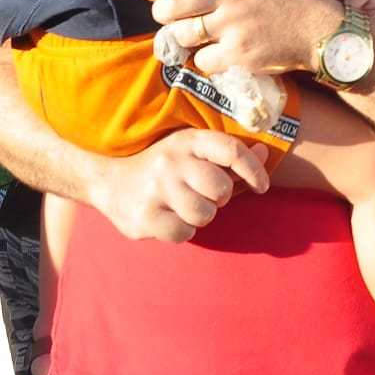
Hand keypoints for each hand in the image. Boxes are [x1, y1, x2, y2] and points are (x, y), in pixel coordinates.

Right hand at [90, 129, 269, 241]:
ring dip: (199, 216)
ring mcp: (156, 189)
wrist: (108, 182)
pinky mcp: (145, 216)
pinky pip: (184, 233)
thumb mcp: (191, 154)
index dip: (254, 169)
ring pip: (205, 215)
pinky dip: (181, 231)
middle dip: (218, 199)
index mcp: (186, 140)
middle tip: (201, 195)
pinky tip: (167, 218)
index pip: (230, 150)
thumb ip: (228, 159)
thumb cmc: (162, 170)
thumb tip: (266, 152)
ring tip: (182, 206)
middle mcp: (171, 161)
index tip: (263, 186)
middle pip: (221, 189)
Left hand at [150, 0, 336, 76]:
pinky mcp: (238, 56)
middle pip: (172, 2)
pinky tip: (219, 54)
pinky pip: (202, 62)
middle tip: (167, 13)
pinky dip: (206, 61)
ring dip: (185, 37)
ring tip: (195, 35)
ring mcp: (232, 27)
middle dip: (163, 9)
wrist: (322, 31)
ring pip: (182, 34)